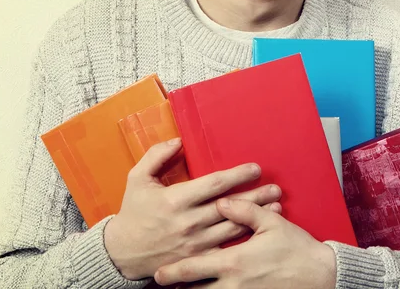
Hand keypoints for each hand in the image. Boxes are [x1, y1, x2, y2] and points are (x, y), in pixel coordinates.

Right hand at [104, 139, 281, 280]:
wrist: (123, 253)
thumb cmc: (133, 212)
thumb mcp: (137, 178)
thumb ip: (157, 156)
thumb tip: (178, 141)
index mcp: (175, 200)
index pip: (214, 184)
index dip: (237, 175)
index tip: (255, 168)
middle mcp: (188, 222)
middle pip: (229, 206)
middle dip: (255, 196)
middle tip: (276, 187)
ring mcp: (194, 243)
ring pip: (232, 228)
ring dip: (256, 217)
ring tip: (276, 207)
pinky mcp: (196, 259)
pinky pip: (224, 250)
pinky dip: (243, 240)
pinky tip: (259, 233)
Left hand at [154, 198, 336, 288]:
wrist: (320, 275)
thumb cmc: (296, 248)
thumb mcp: (272, 223)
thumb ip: (244, 211)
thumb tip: (221, 201)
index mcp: (235, 261)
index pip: (195, 269)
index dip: (174, 272)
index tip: (158, 273)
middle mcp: (233, 283)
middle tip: (161, 283)